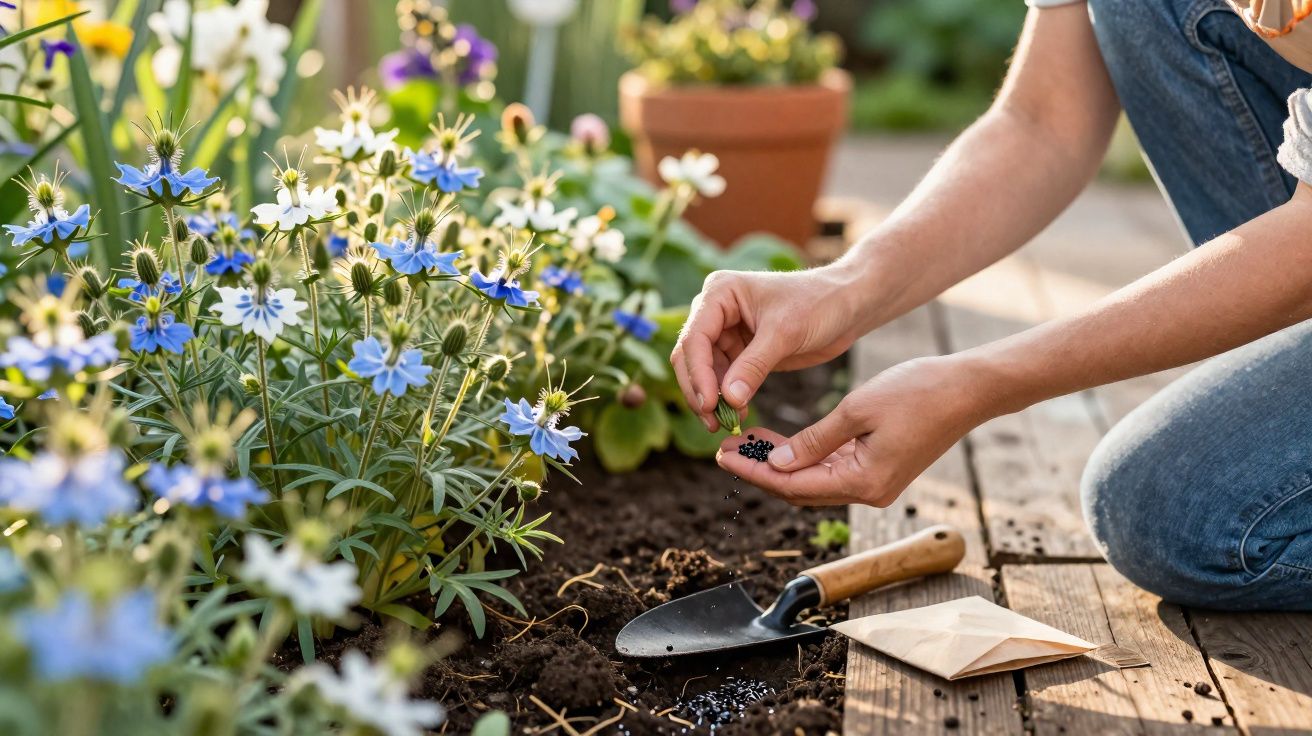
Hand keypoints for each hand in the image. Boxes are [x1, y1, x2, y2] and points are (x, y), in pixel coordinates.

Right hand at [671, 266, 869, 429]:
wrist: (848, 305)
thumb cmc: (819, 303)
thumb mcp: (785, 333)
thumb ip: (754, 365)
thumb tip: (729, 399)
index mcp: (720, 293)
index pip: (695, 338)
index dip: (698, 374)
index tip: (709, 405)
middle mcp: (716, 310)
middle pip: (690, 356)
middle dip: (699, 389)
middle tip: (711, 422)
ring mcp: (726, 331)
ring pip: (704, 371)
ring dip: (711, 398)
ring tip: (724, 425)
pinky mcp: (741, 351)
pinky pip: (724, 378)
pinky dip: (727, 398)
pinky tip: (736, 415)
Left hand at [716, 357, 990, 505]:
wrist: (969, 389)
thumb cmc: (918, 392)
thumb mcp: (857, 410)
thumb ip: (814, 440)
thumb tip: (777, 463)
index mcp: (863, 482)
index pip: (793, 485)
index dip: (754, 471)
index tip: (723, 457)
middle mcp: (869, 492)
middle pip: (800, 490)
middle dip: (761, 471)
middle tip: (725, 451)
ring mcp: (876, 484)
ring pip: (814, 481)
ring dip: (780, 465)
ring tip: (745, 444)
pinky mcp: (881, 471)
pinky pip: (833, 471)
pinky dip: (805, 458)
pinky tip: (780, 442)